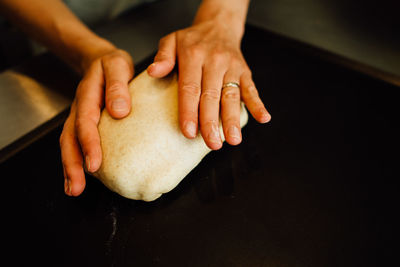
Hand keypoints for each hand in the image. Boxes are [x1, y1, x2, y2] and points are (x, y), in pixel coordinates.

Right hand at [60, 48, 133, 195]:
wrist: (101, 60)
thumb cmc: (113, 65)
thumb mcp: (118, 65)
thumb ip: (118, 85)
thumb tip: (120, 111)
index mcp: (88, 94)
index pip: (86, 121)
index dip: (89, 143)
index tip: (94, 163)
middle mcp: (79, 108)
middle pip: (70, 137)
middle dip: (73, 163)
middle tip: (78, 185)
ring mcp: (78, 116)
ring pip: (69, 144)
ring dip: (70, 167)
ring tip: (74, 189)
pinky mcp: (83, 124)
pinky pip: (75, 143)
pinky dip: (75, 161)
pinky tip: (80, 179)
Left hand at [147, 19, 270, 149]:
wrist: (218, 26)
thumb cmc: (192, 40)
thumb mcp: (171, 40)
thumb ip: (163, 56)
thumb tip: (153, 72)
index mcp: (193, 55)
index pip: (190, 88)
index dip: (189, 111)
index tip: (189, 132)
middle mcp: (214, 61)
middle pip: (212, 96)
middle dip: (212, 122)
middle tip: (212, 144)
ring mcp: (232, 67)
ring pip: (232, 96)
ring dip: (233, 119)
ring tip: (233, 139)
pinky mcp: (245, 72)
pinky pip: (252, 89)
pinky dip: (258, 104)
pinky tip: (263, 118)